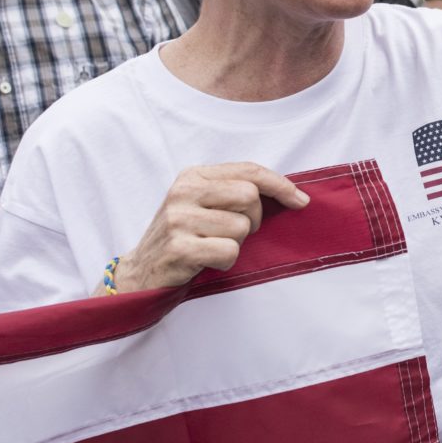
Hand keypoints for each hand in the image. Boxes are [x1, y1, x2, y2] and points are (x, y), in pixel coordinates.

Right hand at [112, 162, 311, 292]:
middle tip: (234, 232)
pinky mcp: (178, 248)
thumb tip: (291, 193)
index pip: (248, 170)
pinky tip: (207, 261)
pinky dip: (226, 261)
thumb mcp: (202, 204)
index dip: (280, 184)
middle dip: (253, 219)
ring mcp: (178, 220)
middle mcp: (183, 192)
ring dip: (236, 244)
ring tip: (213, 246)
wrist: (141, 272)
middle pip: (249, 197)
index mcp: (193, 176)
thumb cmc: (183, 236)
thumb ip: (234, 191)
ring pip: (241, 227)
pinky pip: (229, 252)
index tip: (300, 200)